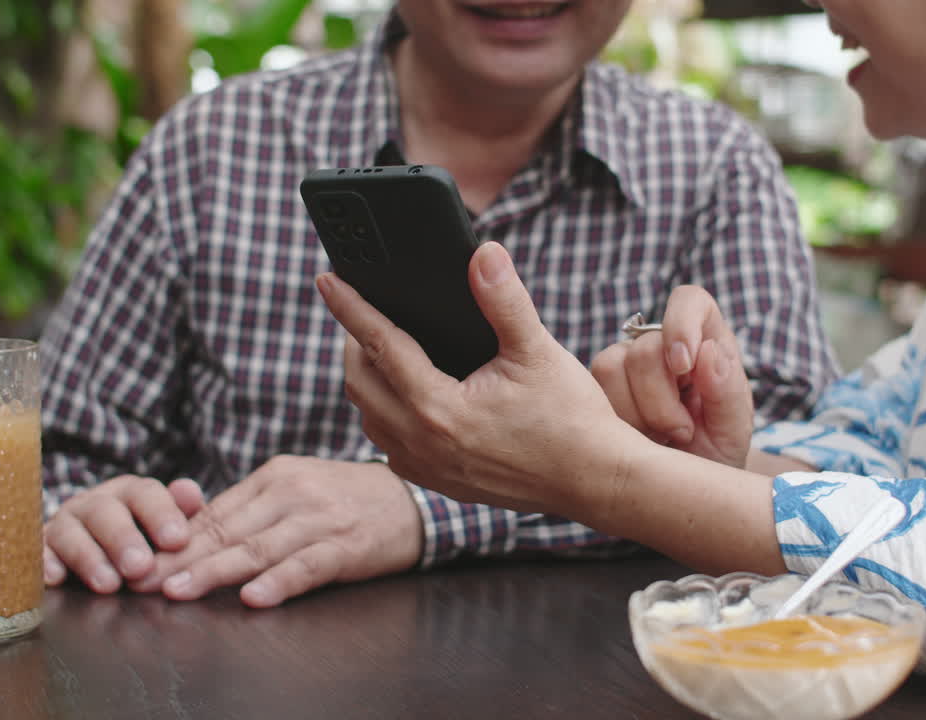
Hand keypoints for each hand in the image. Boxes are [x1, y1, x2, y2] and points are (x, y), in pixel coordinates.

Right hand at [44, 475, 203, 591]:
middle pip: (105, 512)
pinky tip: (55, 578)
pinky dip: (45, 563)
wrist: (101, 553)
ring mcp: (64, 524)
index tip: (177, 541)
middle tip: (141, 567)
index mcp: (130, 493)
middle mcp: (94, 503)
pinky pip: (37, 552)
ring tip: (109, 584)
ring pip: (70, 533)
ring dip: (88, 557)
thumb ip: (184, 512)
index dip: (162, 515)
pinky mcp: (41, 548)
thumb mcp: (169, 527)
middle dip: (123, 539)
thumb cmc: (145, 541)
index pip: (145, 494)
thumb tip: (191, 493)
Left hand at [127, 456, 420, 607]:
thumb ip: (251, 510)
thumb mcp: (297, 490)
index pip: (214, 512)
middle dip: (179, 558)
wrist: (413, 499)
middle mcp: (294, 491)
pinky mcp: (347, 545)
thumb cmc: (347, 500)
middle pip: (227, 529)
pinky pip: (307, 566)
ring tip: (178, 591)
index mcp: (275, 475)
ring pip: (258, 547)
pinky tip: (254, 597)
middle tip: (141, 581)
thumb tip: (191, 537)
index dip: (172, 540)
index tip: (136, 561)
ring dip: (215, 571)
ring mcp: (321, 518)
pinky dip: (279, 582)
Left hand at [316, 242, 642, 517]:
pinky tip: (405, 393)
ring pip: (369, 416)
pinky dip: (384, 412)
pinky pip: (388, 443)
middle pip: (360, 382)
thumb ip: (504, 299)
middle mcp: (421, 443)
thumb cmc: (572, 419)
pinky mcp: (438, 482)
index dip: (351, 307)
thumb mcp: (538, 350)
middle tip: (362, 309)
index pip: (379, 345)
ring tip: (380, 346)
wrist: (596, 481)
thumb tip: (483, 253)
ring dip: (367, 379)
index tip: (329, 279)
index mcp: (439, 408)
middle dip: (354, 341)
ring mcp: (426, 468)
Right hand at [591, 285, 753, 467]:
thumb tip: (708, 352)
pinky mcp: (598, 389)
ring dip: (636, 414)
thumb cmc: (716, 452)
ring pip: (610, 367)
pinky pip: (591, 393)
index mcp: (705, 340)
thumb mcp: (734, 430)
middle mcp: (662, 345)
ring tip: (659, 439)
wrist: (685, 489)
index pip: (688, 300)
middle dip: (661, 401)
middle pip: (644, 348)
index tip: (684, 367)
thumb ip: (727, 391)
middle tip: (682, 433)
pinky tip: (635, 442)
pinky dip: (615, 425)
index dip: (681, 324)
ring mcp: (626, 365)